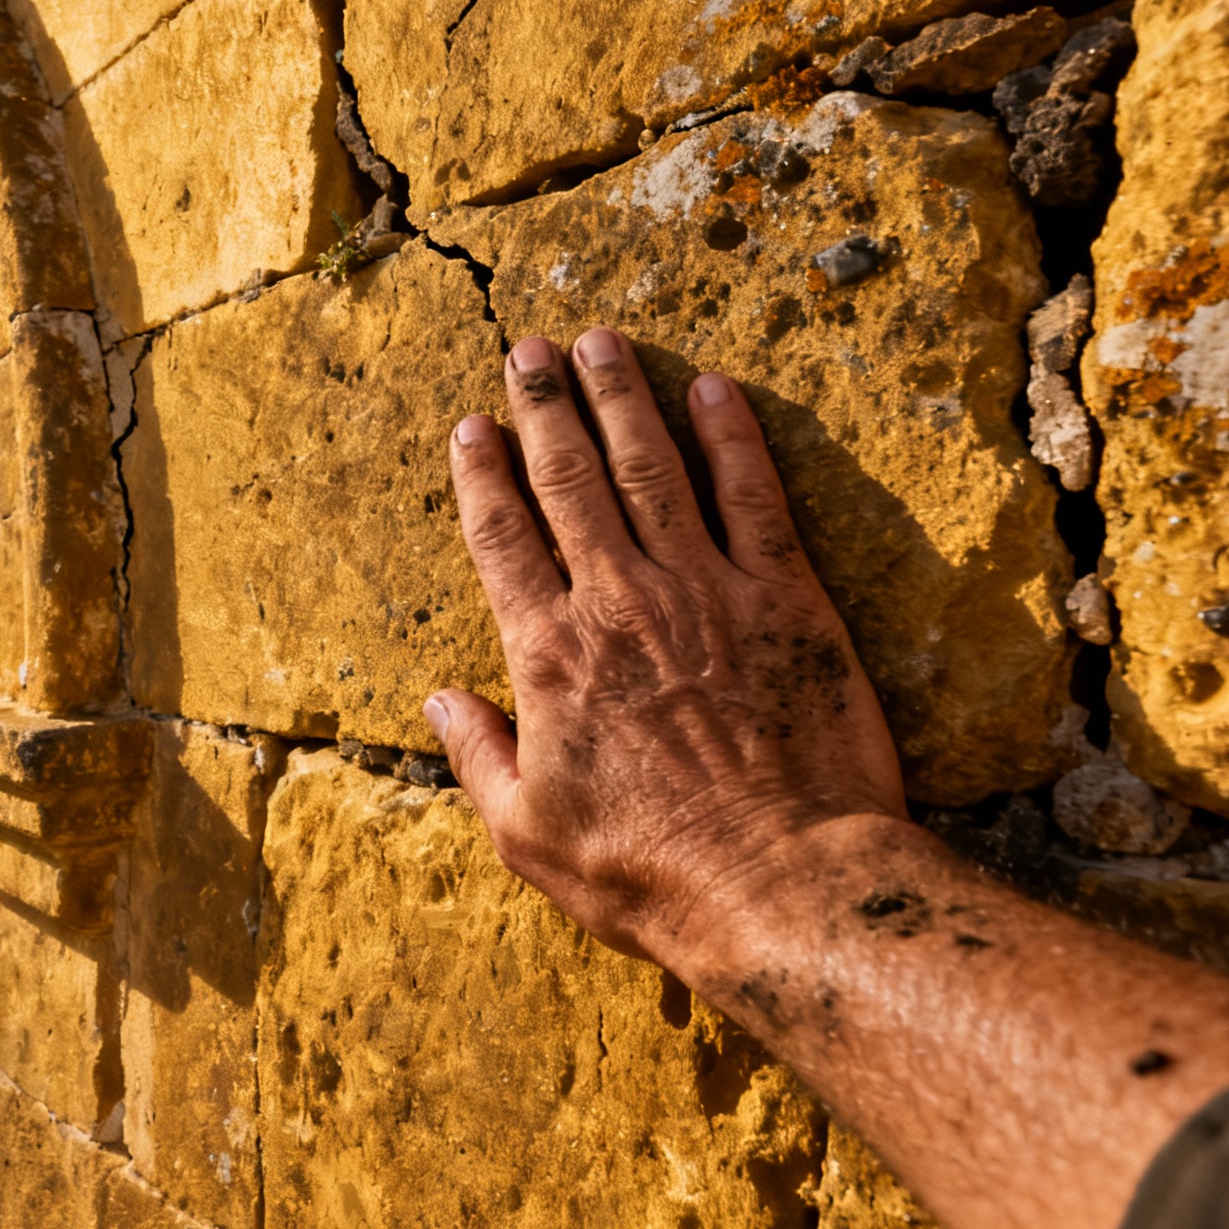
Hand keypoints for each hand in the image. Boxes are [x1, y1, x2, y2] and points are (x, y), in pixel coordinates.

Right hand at [428, 329, 907, 963]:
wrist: (781, 884)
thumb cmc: (648, 875)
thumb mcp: (527, 836)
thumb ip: (478, 757)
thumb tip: (441, 700)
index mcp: (548, 656)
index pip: (502, 538)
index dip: (483, 474)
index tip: (473, 424)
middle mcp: (619, 604)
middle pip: (571, 480)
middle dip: (546, 406)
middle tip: (530, 348)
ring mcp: (706, 592)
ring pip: (653, 468)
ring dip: (623, 398)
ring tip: (602, 343)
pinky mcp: (787, 600)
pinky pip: (754, 498)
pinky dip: (733, 438)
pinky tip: (716, 389)